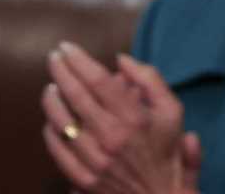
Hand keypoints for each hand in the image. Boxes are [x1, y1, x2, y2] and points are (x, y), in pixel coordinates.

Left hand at [41, 43, 198, 193]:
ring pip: (63, 122)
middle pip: (77, 97)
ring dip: (53, 99)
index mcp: (135, 119)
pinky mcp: (82, 177)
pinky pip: (58, 150)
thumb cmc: (168, 151)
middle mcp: (112, 137)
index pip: (100, 82)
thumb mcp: (173, 111)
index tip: (68, 47)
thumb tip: (122, 60)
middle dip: (62, 72)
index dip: (80, 61)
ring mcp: (94, 159)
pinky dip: (52, 131)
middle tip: (53, 56)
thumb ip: (151, 81)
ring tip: (51, 85)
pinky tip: (52, 120)